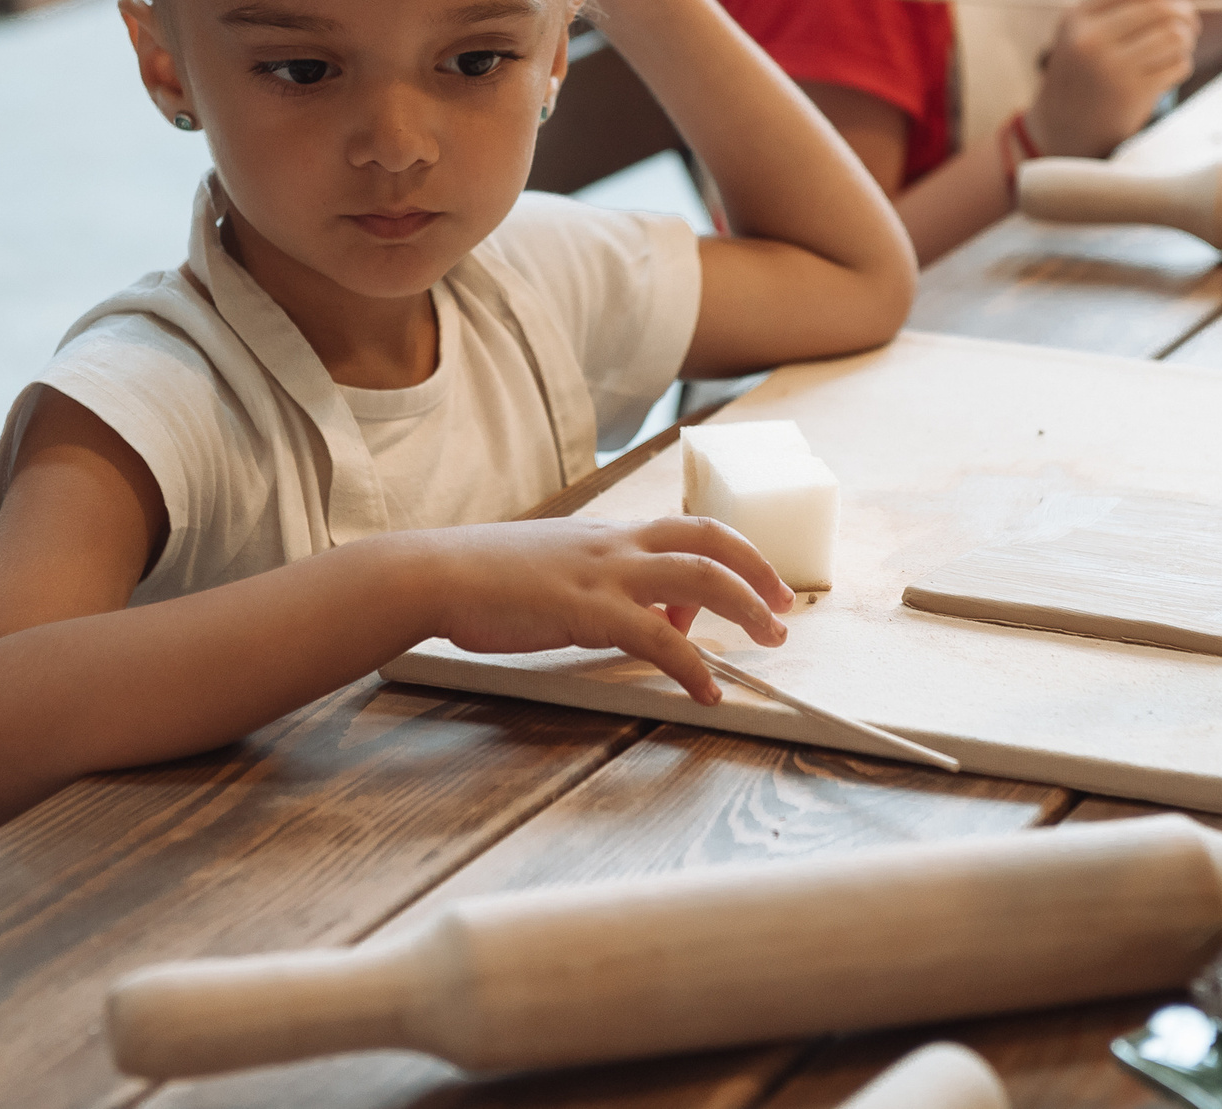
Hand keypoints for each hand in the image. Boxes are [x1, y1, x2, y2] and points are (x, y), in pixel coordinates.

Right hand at [415, 515, 794, 703]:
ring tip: (771, 640)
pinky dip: (693, 666)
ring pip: (700, 577)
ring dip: (746, 607)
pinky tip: (708, 691)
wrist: (437, 574)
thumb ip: (598, 584)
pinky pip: (658, 638)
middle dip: (757, 571)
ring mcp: (605, 574)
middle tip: (784, 607)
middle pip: (710, 541)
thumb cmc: (483, 577)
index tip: (749, 585)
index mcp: (607, 534)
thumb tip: (634, 612)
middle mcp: (615, 544)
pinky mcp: (588, 610)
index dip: (728, 553)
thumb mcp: (553, 568)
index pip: (686, 529)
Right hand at [1025, 0, 1197, 157]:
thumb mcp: (1079, 35)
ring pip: (1174, 35)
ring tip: (1180, 49)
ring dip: (1187, 40)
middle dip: (1186, 13)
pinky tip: (1170, 71)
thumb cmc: (1081, 77)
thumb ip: (1114, 8)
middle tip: (1192, 24)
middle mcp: (1091, 40)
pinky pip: (1178, 64)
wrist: (1062, 130)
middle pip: (1159, 7)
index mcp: (1077, 19)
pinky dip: (1182, 64)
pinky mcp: (1133, 92)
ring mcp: (1112, 67)